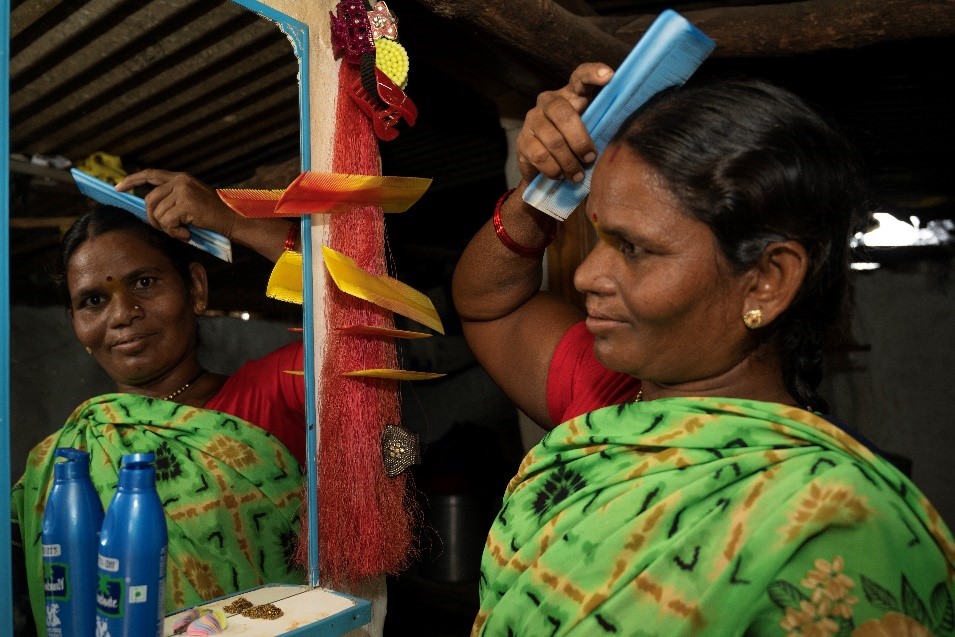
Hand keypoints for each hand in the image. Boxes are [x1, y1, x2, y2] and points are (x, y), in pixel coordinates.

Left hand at [115, 169, 235, 241]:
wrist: (233, 220)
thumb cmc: (213, 216)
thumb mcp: (192, 200)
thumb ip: (173, 199)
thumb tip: (150, 210)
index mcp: (181, 178)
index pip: (150, 174)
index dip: (132, 180)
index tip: (118, 187)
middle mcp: (180, 181)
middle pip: (149, 200)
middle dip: (152, 219)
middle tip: (166, 230)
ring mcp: (183, 191)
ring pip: (158, 214)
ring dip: (168, 229)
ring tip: (183, 232)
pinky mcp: (186, 203)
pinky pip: (168, 222)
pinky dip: (175, 233)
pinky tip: (187, 234)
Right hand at [516, 62, 613, 183]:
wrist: (543, 166)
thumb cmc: (574, 144)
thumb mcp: (589, 130)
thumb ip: (599, 125)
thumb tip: (625, 132)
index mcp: (570, 94)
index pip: (580, 76)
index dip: (593, 73)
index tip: (609, 76)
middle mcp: (547, 101)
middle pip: (563, 115)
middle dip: (580, 141)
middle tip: (590, 158)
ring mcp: (532, 120)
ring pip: (553, 141)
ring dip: (568, 162)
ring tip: (577, 175)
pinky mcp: (521, 140)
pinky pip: (540, 156)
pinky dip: (553, 170)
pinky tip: (560, 175)